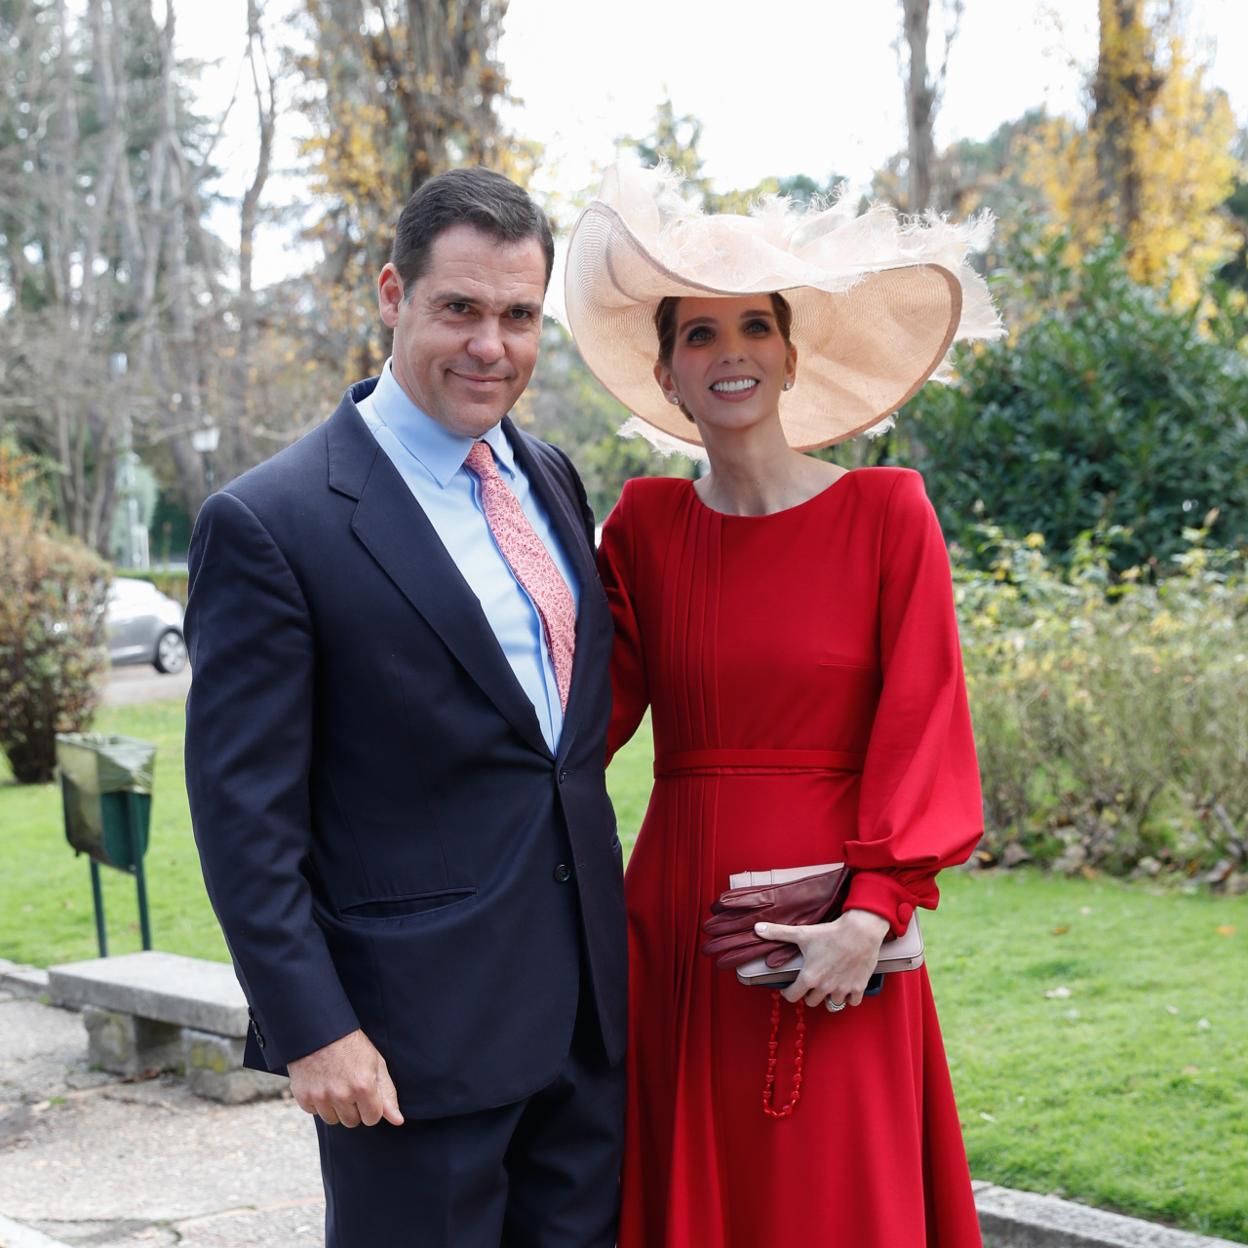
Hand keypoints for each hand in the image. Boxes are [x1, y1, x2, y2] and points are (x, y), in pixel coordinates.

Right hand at [287, 1029, 403, 1127]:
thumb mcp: (376, 1064)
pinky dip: (318, 1102)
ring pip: (333, 1120)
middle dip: (354, 1108)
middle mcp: (341, 1095)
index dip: (372, 1107)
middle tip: (350, 1085)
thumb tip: (398, 1121)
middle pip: (352, 1122)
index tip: (367, 1094)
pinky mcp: (303, 1097)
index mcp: (363, 1086)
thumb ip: (388, 1094)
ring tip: (336, 1083)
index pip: (372, 1119)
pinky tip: (322, 1082)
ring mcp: (321, 1097)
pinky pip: (315, 1112)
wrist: (320, 1030)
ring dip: (336, 1107)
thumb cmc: (352, 1046)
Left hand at [755, 909, 890, 1008]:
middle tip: (809, 985)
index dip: (788, 993)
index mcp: (809, 978)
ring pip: (832, 1004)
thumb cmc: (830, 933)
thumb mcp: (802, 933)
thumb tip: (757, 929)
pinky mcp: (858, 987)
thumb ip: (778, 933)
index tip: (788, 989)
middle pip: (811, 1002)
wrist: (860, 931)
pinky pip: (851, 1002)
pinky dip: (848, 998)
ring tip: (827, 987)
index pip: (792, 997)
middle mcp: (825, 987)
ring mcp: (842, 989)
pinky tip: (845, 988)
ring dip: (828, 997)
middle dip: (808, 994)